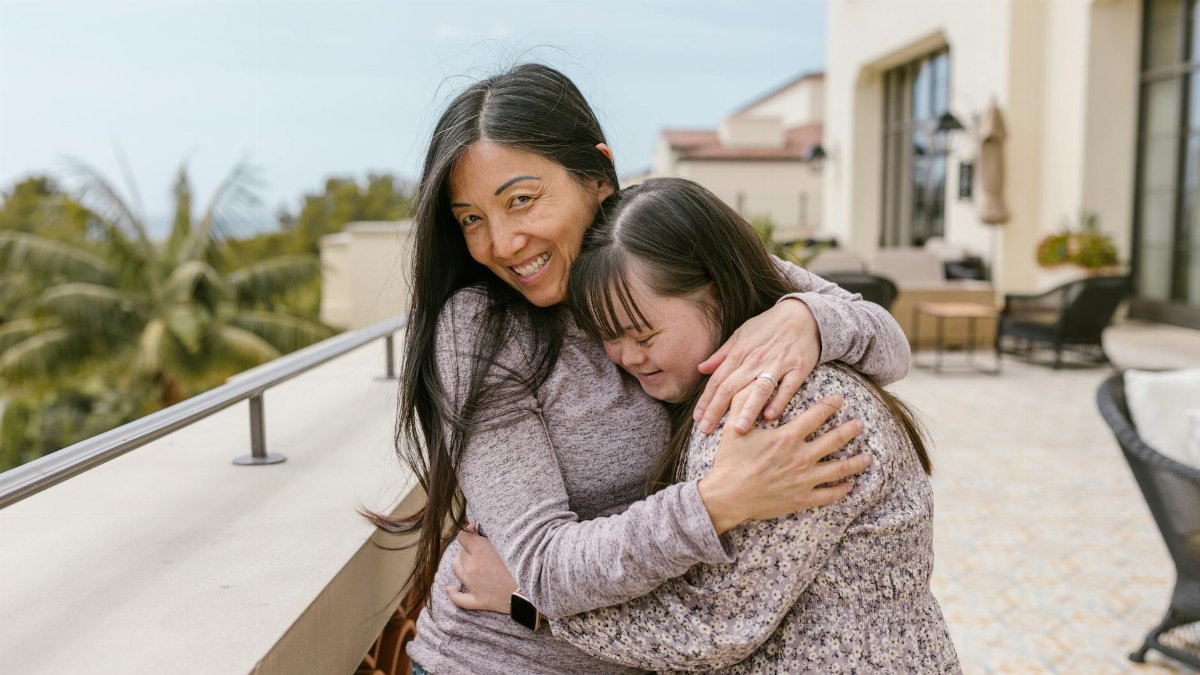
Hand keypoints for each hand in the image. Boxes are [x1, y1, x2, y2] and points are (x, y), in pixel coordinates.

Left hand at [445, 524, 517, 613]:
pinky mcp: (479, 601)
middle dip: (468, 548)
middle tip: (482, 548)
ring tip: (470, 561)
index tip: (476, 533)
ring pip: (457, 570)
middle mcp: (472, 567)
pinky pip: (459, 599)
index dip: (469, 533)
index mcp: (480, 550)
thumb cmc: (525, 560)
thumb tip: (473, 527)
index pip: (463, 536)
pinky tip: (450, 589)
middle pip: (460, 553)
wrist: (536, 587)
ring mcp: (474, 585)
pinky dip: (453, 593)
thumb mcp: (508, 540)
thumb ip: (489, 532)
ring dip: (461, 563)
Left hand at [694, 297, 820, 434]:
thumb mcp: (742, 334)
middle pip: (731, 387)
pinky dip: (779, 401)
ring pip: (758, 389)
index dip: (706, 400)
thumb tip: (701, 368)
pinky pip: (787, 387)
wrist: (803, 315)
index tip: (697, 418)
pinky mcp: (798, 368)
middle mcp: (755, 360)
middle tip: (706, 430)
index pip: (718, 380)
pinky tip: (770, 417)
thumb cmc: (769, 326)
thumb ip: (722, 354)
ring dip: (747, 410)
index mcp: (740, 352)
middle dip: (717, 410)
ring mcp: (777, 364)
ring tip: (737, 430)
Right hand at [696, 395, 870, 533]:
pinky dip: (842, 489)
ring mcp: (804, 479)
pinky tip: (849, 485)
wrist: (728, 496)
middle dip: (851, 430)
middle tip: (860, 425)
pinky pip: (829, 495)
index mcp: (787, 437)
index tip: (840, 399)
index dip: (830, 405)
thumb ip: (743, 402)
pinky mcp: (802, 499)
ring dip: (856, 462)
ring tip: (867, 457)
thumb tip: (750, 383)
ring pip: (839, 469)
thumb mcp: (733, 428)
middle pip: (835, 440)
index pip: (816, 415)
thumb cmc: (730, 461)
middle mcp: (801, 457)